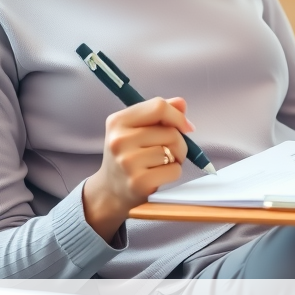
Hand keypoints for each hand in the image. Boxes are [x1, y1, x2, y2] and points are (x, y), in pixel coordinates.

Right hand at [83, 97, 191, 240]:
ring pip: (174, 150)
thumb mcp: (135, 128)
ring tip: (161, 162)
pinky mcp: (139, 182)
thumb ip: (158, 112)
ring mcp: (128, 162)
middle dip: (178, 141)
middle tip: (168, 151)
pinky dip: (174, 172)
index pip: (158, 106)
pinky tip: (159, 175)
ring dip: (176, 157)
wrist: (110, 190)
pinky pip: (174, 170)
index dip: (177, 116)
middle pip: (170, 131)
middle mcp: (119, 140)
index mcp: (118, 121)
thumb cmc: (128, 155)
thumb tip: (181, 104)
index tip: (184, 126)